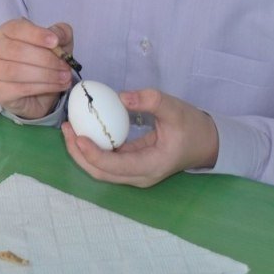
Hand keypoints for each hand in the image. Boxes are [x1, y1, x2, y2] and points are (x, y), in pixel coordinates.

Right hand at [0, 19, 74, 118]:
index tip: (55, 42)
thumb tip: (58, 36)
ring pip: (17, 71)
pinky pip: (21, 88)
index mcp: (7, 31)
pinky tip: (57, 86)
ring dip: (46, 75)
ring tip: (65, 77)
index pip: (16, 29)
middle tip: (65, 66)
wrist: (36, 91)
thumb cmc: (42, 61)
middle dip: (46, 59)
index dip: (36, 34)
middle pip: (17, 51)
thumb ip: (60, 33)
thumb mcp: (57, 43)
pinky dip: (43, 87)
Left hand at [61, 88, 218, 186]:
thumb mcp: (175, 109)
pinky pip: (106, 161)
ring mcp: (134, 174)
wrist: (207, 142)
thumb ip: (151, 100)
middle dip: (79, 153)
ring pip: (100, 170)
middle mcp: (140, 176)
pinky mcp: (131, 166)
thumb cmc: (192, 126)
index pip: (115, 166)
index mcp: (151, 166)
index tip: (77, 136)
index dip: (93, 154)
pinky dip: (91, 149)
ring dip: (81, 152)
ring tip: (68, 129)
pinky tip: (83, 130)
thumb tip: (121, 97)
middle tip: (66, 129)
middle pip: (100, 173)